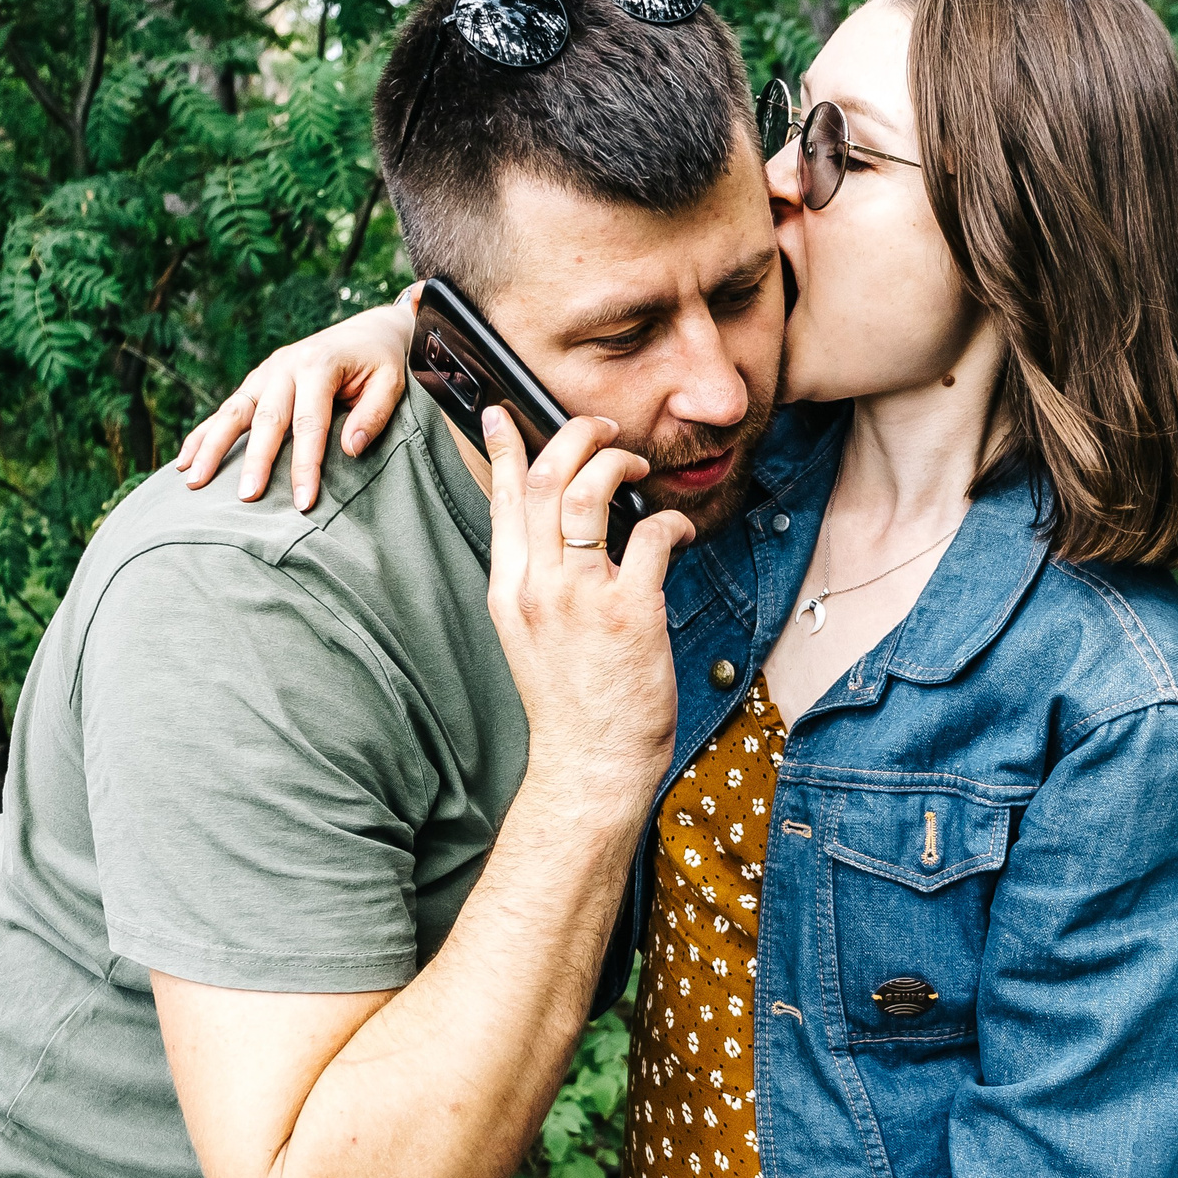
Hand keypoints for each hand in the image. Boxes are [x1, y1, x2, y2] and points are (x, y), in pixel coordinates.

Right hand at [174, 297, 417, 511]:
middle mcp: (286, 366)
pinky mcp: (257, 380)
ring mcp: (267, 372)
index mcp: (319, 365)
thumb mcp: (392, 384)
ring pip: (234, 411)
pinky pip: (227, 409)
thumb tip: (349, 449)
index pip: (309, 423)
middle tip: (246, 497)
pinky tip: (185, 459)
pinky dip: (204, 434)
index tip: (302, 502)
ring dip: (212, 446)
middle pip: (266, 419)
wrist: (368, 332)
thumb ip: (373, 415)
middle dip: (255, 460)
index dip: (305, 465)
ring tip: (193, 480)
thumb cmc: (382, 364)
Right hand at [483, 408, 693, 803]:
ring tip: (635, 466)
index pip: (500, 501)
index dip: (503, 449)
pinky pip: (649, 537)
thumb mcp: (532, 637)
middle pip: (542, 481)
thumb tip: (560, 535)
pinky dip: (668, 521)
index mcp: (509, 591)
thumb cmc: (573, 703)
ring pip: (586, 494)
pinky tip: (677, 531)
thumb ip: (540, 583)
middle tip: (601, 430)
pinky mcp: (630, 613)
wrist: (590, 763)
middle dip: (573, 436)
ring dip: (615, 464)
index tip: (504, 413)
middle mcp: (538, 588)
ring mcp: (581, 598)